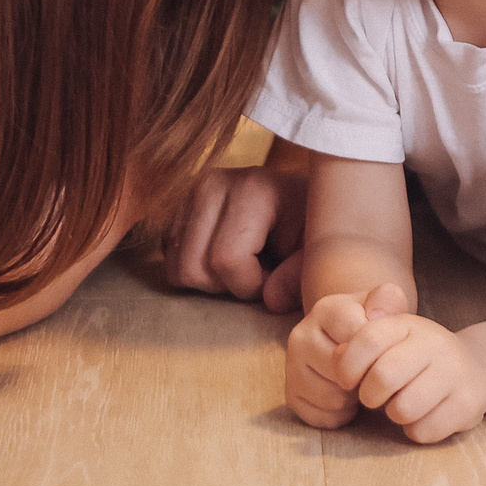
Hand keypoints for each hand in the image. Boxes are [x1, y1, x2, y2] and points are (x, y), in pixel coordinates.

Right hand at [166, 164, 306, 310]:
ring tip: (241, 265)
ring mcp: (190, 195)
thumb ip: (300, 275)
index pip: (226, 259)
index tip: (275, 275)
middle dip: (227, 286)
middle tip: (257, 273)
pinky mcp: (178, 209)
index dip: (251, 285)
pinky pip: (168, 259)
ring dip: (209, 281)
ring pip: (176, 268)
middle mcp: (213, 185)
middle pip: (193, 268)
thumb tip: (271, 299)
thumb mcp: (317, 248)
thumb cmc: (309, 224)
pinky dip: (194, 270)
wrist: (297, 199)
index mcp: (251, 189)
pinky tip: (222, 258)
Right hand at [284, 284, 405, 428]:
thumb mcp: (384, 305)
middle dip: (365, 377)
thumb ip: (388, 299)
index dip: (377, 352)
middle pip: (344, 372)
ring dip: (353, 398)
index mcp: (326, 309)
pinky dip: (340, 415)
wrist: (345, 341)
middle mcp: (301, 335)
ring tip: (357, 383)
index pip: (358, 337)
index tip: (382, 350)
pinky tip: (345, 399)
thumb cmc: (370, 325)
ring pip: (333, 398)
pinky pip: (323, 417)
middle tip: (369, 371)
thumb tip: (374, 316)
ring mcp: (291, 366)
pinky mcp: (290, 394)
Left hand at [331, 302, 485, 445]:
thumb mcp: (389, 342)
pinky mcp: (469, 404)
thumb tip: (337, 357)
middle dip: (369, 396)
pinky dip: (416, 430)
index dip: (347, 366)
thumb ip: (359, 345)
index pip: (367, 340)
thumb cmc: (415, 359)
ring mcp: (456, 372)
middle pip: (383, 377)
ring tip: (403, 404)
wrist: (474, 369)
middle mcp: (436, 343)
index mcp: (408, 325)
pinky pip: (423, 431)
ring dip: (395, 415)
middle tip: (375, 397)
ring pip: (403, 409)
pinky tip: (425, 416)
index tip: (347, 380)